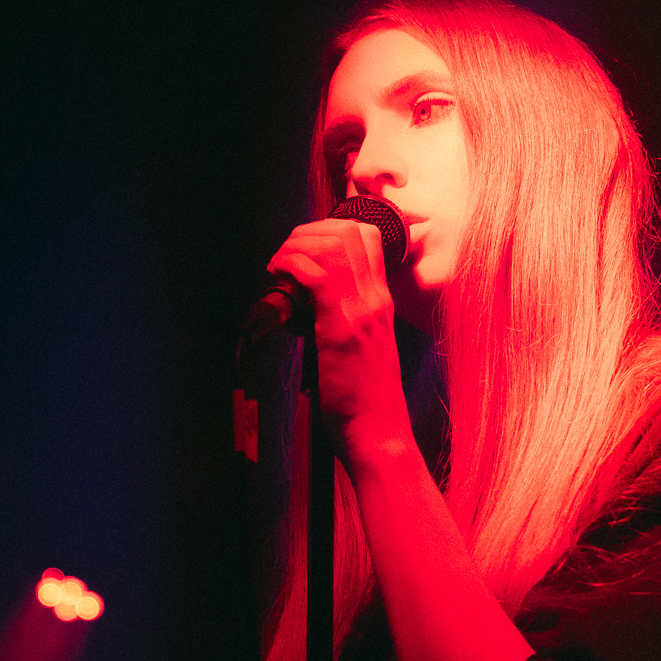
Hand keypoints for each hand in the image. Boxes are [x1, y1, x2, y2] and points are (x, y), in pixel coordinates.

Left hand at [266, 218, 413, 469]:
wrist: (379, 432)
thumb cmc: (365, 399)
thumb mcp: (362, 347)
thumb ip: (345, 319)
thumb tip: (308, 306)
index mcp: (382, 301)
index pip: (368, 237)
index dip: (330, 228)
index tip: (305, 247)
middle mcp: (375, 299)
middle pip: (347, 232)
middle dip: (307, 231)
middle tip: (286, 255)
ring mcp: (361, 311)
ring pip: (331, 246)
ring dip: (295, 246)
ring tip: (279, 266)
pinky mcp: (340, 328)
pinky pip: (315, 276)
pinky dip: (290, 266)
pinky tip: (278, 278)